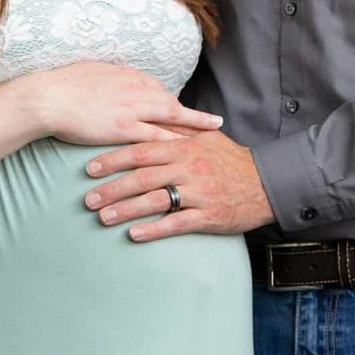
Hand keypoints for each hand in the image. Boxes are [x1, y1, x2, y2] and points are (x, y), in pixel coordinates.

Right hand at [21, 61, 221, 146]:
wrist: (49, 97)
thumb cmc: (63, 84)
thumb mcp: (92, 71)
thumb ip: (108, 77)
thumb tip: (111, 78)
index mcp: (127, 75)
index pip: (158, 90)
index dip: (171, 103)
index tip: (182, 111)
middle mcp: (136, 89)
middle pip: (172, 102)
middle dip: (195, 113)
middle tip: (216, 121)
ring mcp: (132, 108)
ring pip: (172, 117)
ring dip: (195, 126)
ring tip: (215, 133)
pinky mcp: (125, 127)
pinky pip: (156, 136)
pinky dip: (176, 142)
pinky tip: (190, 150)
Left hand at [82, 130, 275, 240]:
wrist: (266, 184)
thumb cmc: (231, 160)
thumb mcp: (206, 139)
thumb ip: (178, 130)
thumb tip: (149, 119)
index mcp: (184, 147)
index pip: (141, 150)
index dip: (113, 159)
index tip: (90, 168)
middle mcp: (189, 167)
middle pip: (142, 176)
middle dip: (111, 188)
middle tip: (88, 200)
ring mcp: (199, 191)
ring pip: (155, 200)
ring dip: (125, 210)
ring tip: (103, 218)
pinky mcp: (209, 215)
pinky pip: (176, 223)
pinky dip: (153, 230)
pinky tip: (134, 235)